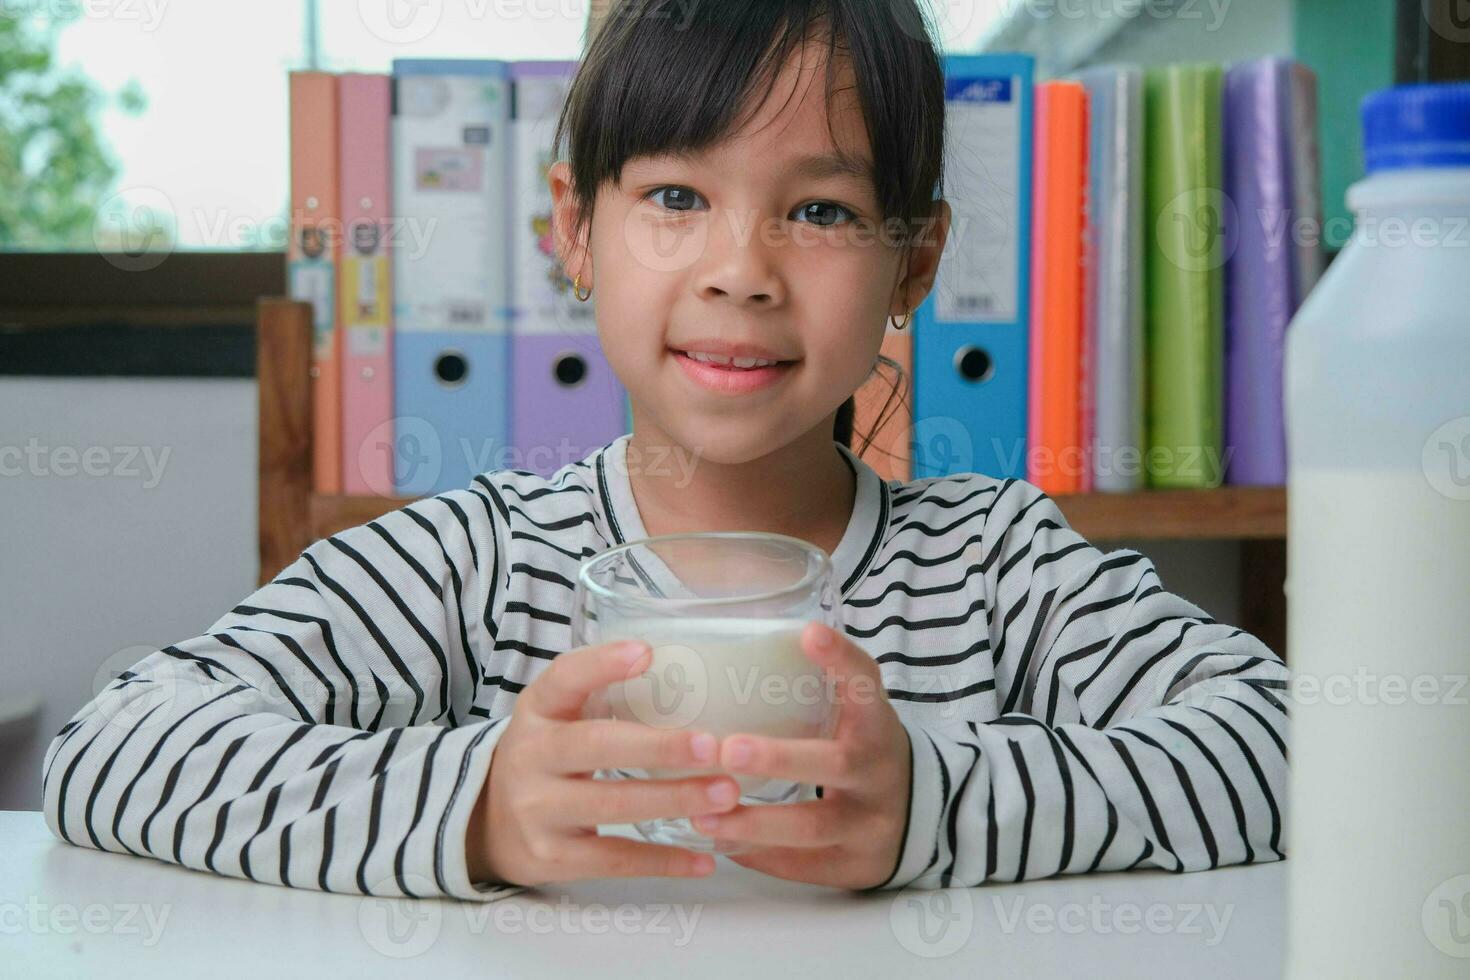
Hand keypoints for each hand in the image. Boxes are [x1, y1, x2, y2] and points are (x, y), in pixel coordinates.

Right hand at [466, 639, 742, 886]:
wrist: (487, 823)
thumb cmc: (547, 756)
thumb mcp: (557, 716)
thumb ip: (601, 693)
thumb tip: (682, 665)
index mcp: (537, 711)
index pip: (563, 679)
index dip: (602, 664)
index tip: (647, 653)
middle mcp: (531, 756)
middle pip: (596, 746)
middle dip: (659, 746)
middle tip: (714, 746)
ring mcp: (537, 811)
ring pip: (611, 805)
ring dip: (674, 799)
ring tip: (726, 793)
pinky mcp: (552, 858)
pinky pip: (614, 859)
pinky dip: (662, 860)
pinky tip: (705, 859)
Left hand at [689, 621, 911, 889]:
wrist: (915, 813)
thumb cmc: (860, 749)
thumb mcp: (854, 716)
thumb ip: (814, 688)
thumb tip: (726, 653)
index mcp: (876, 723)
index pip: (866, 684)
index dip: (840, 660)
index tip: (808, 634)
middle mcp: (879, 770)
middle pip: (833, 763)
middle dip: (779, 758)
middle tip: (729, 749)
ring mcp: (872, 823)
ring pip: (812, 826)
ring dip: (754, 822)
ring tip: (700, 817)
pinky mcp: (856, 865)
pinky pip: (803, 865)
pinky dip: (759, 855)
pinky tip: (720, 844)